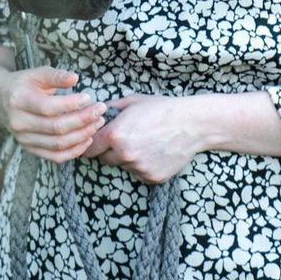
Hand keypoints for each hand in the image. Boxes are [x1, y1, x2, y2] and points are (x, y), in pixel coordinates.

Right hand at [0, 53, 105, 162]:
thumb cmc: (23, 84)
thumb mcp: (36, 74)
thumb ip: (56, 75)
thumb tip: (75, 78)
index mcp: (19, 100)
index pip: (49, 107)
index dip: (71, 104)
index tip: (89, 98)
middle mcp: (19, 122)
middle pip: (56, 128)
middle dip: (83, 120)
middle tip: (100, 111)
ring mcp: (23, 139)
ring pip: (57, 144)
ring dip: (82, 136)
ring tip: (97, 124)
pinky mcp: (29, 148)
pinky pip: (55, 156)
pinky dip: (74, 151)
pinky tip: (87, 139)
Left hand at [80, 92, 205, 184]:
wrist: (192, 123)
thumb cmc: (162, 109)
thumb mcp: (132, 102)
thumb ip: (109, 109)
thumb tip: (94, 114)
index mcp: (115, 135)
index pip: (89, 149)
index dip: (91, 144)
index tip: (97, 140)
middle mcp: (124, 154)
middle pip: (104, 159)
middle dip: (109, 150)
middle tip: (125, 138)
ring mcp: (139, 168)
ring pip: (123, 166)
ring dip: (127, 158)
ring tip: (144, 142)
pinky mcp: (152, 178)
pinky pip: (139, 173)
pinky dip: (142, 165)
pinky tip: (154, 151)